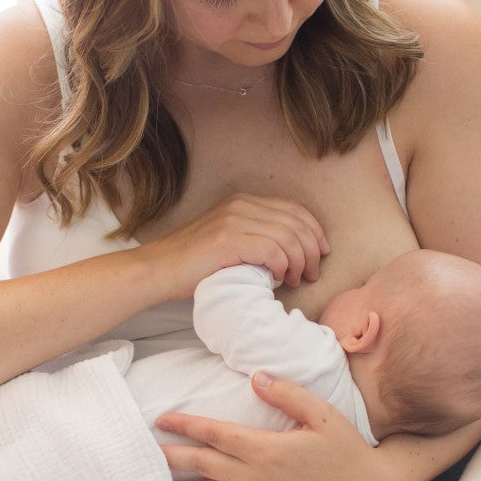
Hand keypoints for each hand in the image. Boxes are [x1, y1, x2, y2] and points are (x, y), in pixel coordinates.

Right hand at [141, 194, 328, 295]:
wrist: (159, 270)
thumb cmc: (194, 264)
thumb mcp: (229, 240)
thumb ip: (257, 236)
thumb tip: (292, 251)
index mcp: (243, 201)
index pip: (293, 209)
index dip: (314, 230)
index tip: (322, 252)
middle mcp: (240, 205)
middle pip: (295, 222)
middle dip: (311, 249)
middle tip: (311, 273)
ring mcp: (234, 220)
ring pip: (287, 237)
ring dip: (299, 261)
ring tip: (296, 279)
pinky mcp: (228, 239)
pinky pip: (272, 249)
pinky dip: (282, 265)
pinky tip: (279, 278)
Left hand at [156, 371, 390, 480]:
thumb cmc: (345, 447)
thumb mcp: (322, 413)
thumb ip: (287, 394)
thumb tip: (256, 377)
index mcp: (267, 449)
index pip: (216, 434)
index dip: (187, 425)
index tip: (162, 419)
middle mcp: (256, 477)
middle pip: (202, 466)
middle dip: (170, 457)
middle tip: (142, 451)